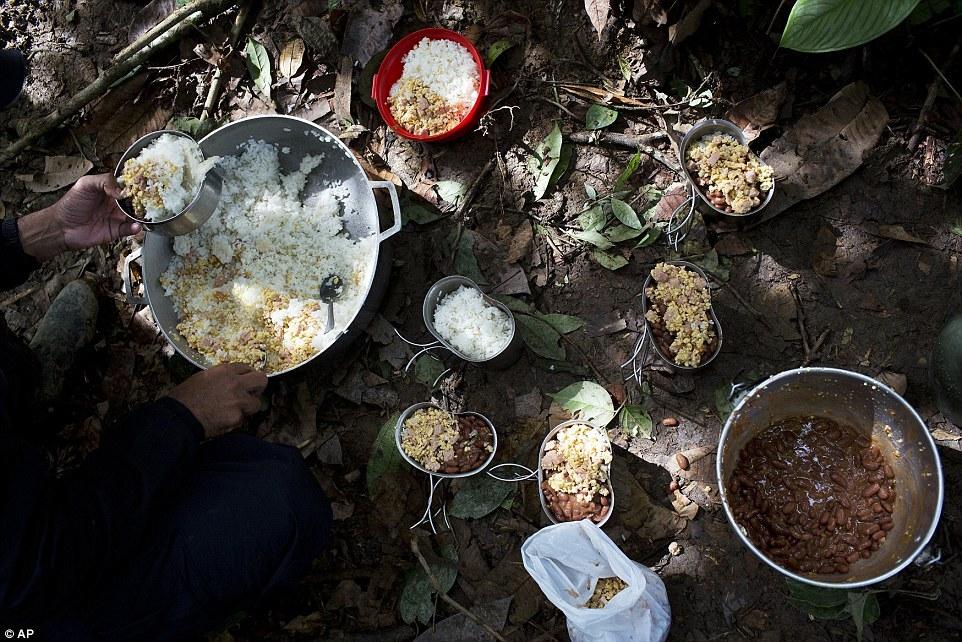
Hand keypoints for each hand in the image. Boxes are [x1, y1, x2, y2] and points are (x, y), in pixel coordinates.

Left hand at [19, 173, 141, 259]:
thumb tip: (123, 191)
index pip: (128, 184)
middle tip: (150, 199)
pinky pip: (130, 229)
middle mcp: (116, 202)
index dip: (136, 183)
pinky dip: (135, 228)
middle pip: (136, 200)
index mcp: (109, 188)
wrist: (62, 227)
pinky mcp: (117, 230)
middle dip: (143, 199)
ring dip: (141, 214)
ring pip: (136, 215)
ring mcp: (117, 216)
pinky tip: (135, 226)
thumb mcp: (85, 184)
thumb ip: (104, 181)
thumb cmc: (71, 204)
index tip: (144, 183)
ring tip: (144, 213)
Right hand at [167, 363, 268, 438]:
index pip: (247, 367)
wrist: (178, 416)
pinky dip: (235, 420)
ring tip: (232, 410)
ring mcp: (238, 401)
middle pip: (261, 380)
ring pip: (256, 403)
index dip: (246, 375)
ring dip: (247, 407)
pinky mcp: (237, 417)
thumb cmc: (184, 397)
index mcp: (225, 371)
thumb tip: (232, 379)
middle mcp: (235, 383)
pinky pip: (243, 419)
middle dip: (257, 388)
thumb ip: (221, 377)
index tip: (245, 381)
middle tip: (250, 394)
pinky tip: (222, 419)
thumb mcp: (202, 377)